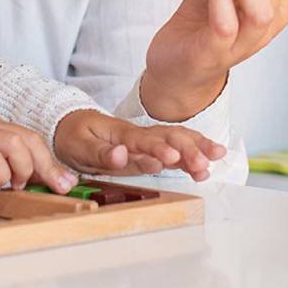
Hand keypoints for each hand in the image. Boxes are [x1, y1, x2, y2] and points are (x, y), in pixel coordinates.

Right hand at [0, 113, 77, 192]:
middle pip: (28, 137)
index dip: (49, 160)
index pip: (30, 137)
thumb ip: (2, 159)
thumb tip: (31, 179)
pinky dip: (0, 174)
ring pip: (14, 143)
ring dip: (23, 168)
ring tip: (16, 184)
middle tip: (56, 188)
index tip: (64, 182)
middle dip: (47, 165)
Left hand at [53, 109, 225, 181]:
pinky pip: (174, 146)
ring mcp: (146, 140)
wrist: (70, 123)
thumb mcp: (78, 146)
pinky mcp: (149, 148)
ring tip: (216, 158)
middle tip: (203, 164)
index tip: (172, 158)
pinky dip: (193, 151)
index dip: (157, 149)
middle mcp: (137, 134)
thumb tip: (121, 155)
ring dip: (196, 147)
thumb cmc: (73, 135)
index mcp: (119, 132)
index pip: (141, 140)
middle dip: (187, 149)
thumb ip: (101, 153)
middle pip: (167, 136)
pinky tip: (209, 160)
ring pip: (176, 138)